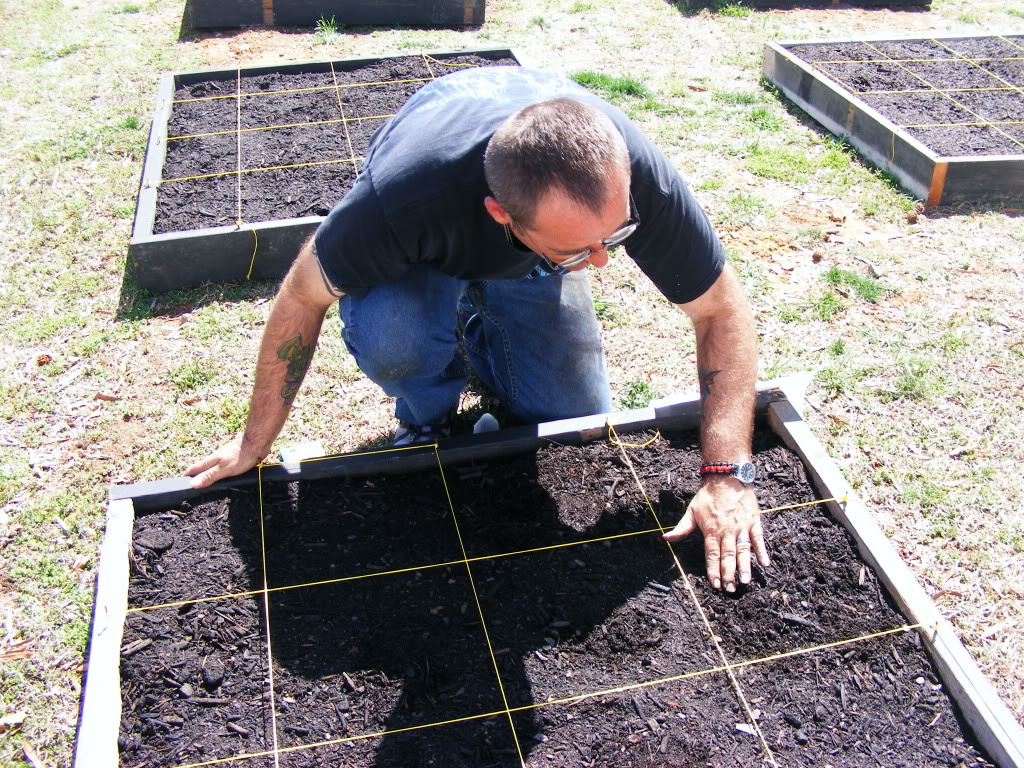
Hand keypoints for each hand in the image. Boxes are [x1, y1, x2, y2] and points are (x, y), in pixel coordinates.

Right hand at [186, 434, 263, 488]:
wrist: (256, 443)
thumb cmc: (240, 455)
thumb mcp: (223, 469)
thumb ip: (209, 476)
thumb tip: (192, 484)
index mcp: (210, 461)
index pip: (194, 469)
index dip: (187, 476)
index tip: (180, 484)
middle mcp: (215, 459)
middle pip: (202, 468)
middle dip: (195, 475)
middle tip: (190, 484)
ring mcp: (224, 458)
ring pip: (212, 467)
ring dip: (206, 473)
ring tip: (203, 482)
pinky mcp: (233, 459)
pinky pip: (222, 467)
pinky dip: (218, 472)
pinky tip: (221, 476)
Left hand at [662, 476, 768, 591]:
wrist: (727, 477)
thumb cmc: (708, 495)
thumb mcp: (691, 511)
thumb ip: (681, 528)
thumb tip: (665, 538)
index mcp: (711, 530)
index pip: (712, 554)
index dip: (713, 570)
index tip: (715, 584)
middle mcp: (727, 530)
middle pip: (728, 556)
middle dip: (728, 574)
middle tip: (730, 589)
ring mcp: (742, 526)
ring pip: (743, 550)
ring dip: (744, 567)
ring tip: (745, 582)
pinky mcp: (754, 522)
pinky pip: (758, 539)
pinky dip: (761, 551)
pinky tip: (764, 564)